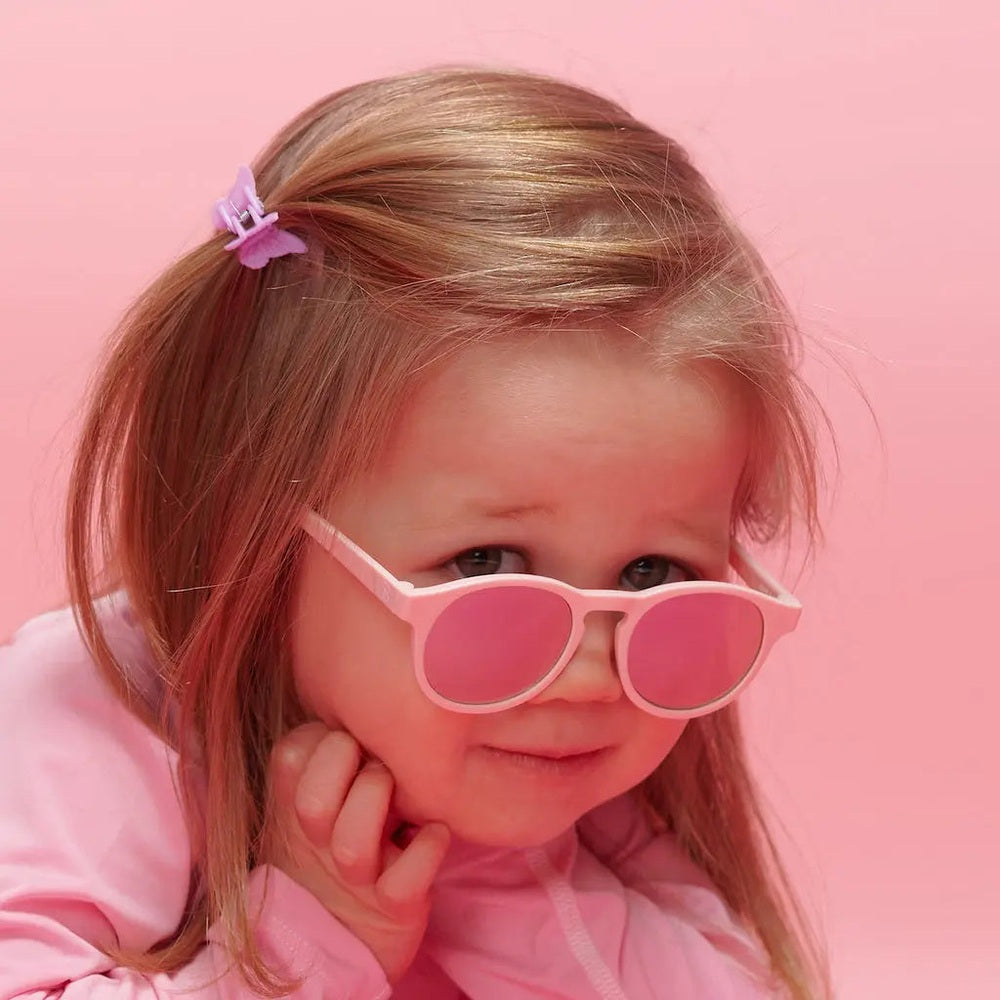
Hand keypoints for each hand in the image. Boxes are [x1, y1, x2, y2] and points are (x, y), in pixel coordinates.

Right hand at [263, 722, 450, 982]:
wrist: (339, 934)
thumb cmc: (339, 836)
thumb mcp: (321, 789)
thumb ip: (332, 744)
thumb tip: (367, 685)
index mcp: (294, 804)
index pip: (293, 751)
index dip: (327, 738)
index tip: (351, 741)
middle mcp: (317, 842)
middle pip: (313, 802)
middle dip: (352, 770)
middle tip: (379, 765)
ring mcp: (354, 879)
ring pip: (353, 847)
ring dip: (381, 808)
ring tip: (404, 801)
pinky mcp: (393, 909)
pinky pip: (404, 883)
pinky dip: (427, 850)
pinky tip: (435, 834)